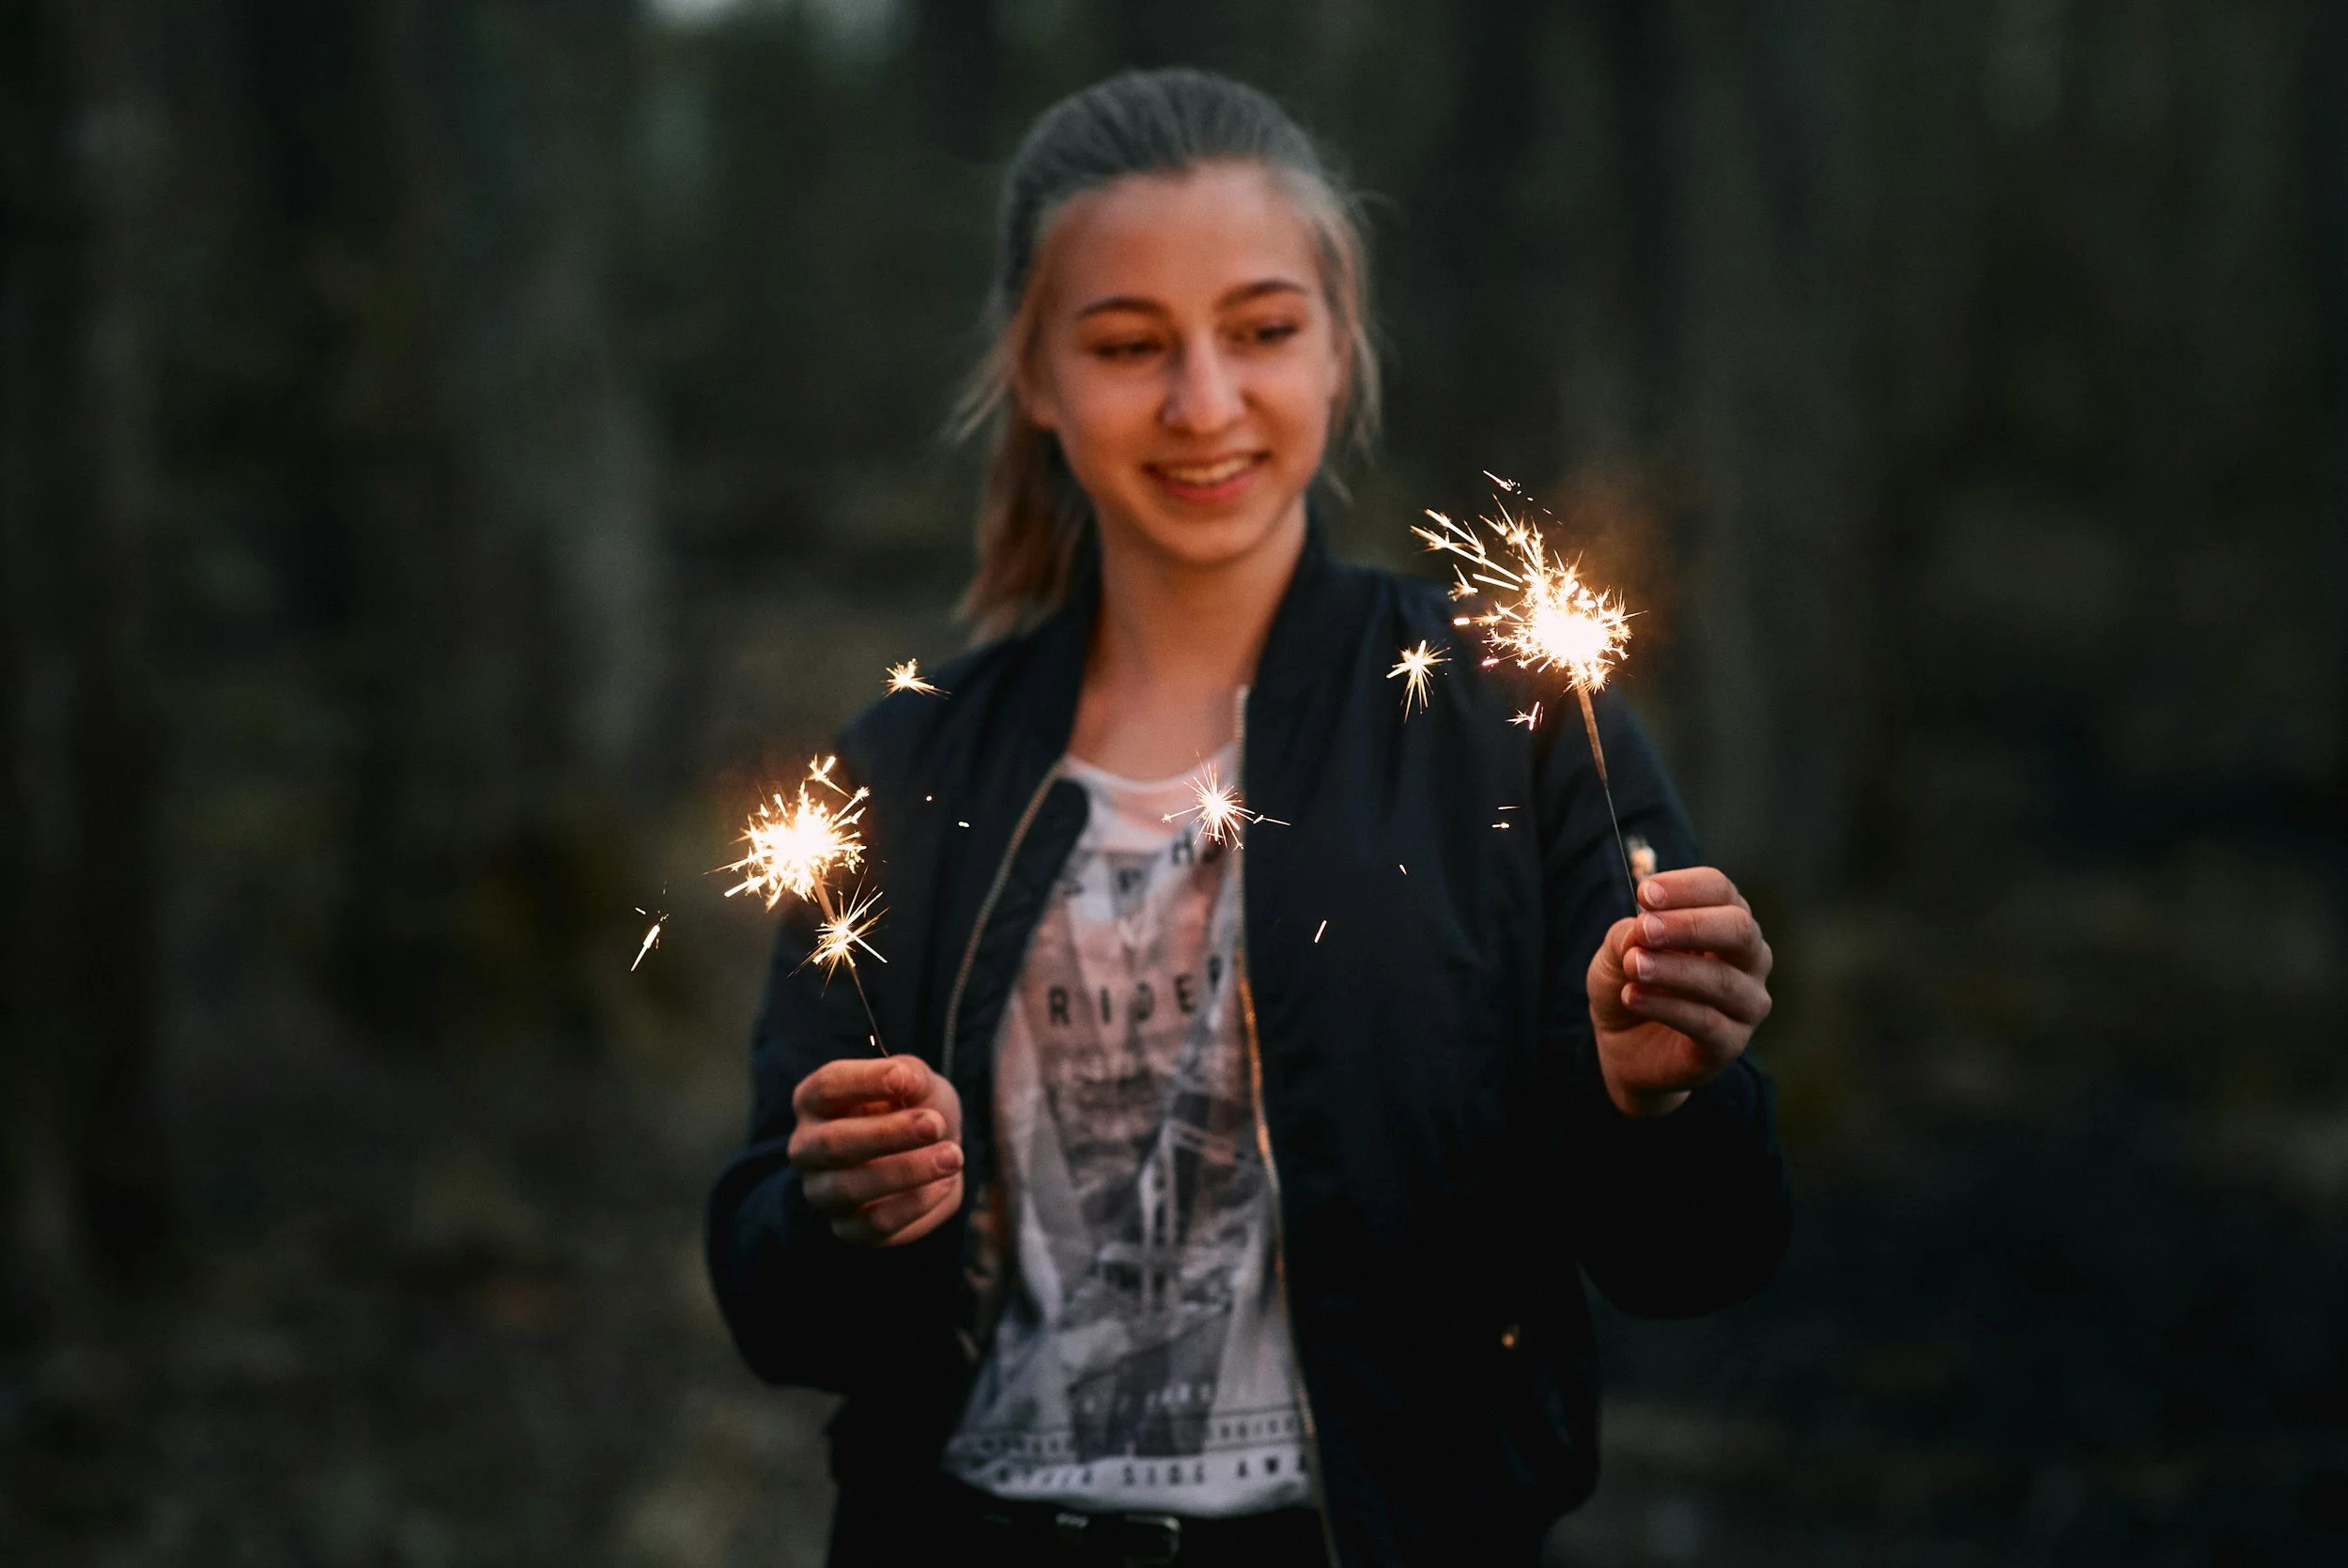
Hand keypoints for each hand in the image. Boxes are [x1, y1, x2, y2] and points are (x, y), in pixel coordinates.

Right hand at [788, 1054, 963, 1246]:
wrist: (929, 1152)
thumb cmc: (913, 1107)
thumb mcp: (917, 1080)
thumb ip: (911, 1075)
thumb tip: (907, 1080)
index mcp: (813, 1101)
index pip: (826, 1087)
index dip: (864, 1081)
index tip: (903, 1078)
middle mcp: (807, 1148)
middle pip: (833, 1143)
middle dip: (889, 1133)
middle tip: (935, 1124)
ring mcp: (822, 1192)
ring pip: (852, 1187)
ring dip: (908, 1172)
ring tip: (952, 1157)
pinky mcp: (848, 1228)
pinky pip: (876, 1223)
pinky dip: (915, 1204)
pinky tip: (944, 1184)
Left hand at [1586, 867, 1773, 1117]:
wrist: (1623, 1044)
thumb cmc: (1632, 982)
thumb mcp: (1619, 950)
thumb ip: (1631, 935)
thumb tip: (1644, 929)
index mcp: (1726, 920)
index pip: (1720, 890)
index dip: (1685, 888)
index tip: (1644, 894)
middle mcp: (1749, 958)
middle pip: (1739, 929)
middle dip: (1689, 925)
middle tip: (1645, 930)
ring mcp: (1746, 1003)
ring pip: (1722, 980)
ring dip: (1673, 969)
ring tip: (1633, 965)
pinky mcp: (1731, 1044)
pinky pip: (1707, 1023)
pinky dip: (1666, 1006)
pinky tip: (1632, 996)